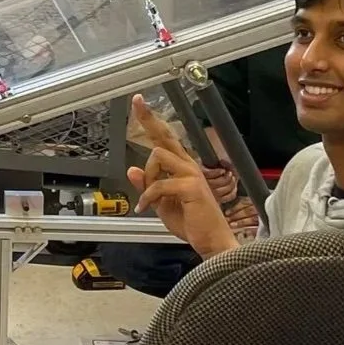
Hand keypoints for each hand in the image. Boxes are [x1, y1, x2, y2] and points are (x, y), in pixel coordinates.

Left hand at [125, 96, 237, 258]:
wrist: (211, 242)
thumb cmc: (192, 223)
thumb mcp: (161, 204)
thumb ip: (147, 186)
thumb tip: (132, 170)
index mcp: (182, 168)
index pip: (166, 139)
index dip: (151, 120)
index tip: (139, 102)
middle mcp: (188, 166)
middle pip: (165, 136)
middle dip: (149, 118)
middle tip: (137, 101)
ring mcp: (191, 174)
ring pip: (157, 156)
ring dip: (148, 177)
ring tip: (149, 198)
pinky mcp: (190, 186)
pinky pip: (158, 183)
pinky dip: (148, 196)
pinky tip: (146, 208)